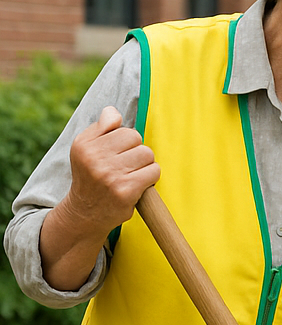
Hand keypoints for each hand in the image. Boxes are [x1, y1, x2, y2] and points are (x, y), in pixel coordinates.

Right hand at [58, 106, 160, 234]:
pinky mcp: (125, 191)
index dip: (126, 141)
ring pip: (148, 155)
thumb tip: (113, 111)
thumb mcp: (86, 148)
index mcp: (85, 144)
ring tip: (131, 175)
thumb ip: (101, 127)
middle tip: (124, 167)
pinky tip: (137, 185)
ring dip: (145, 165)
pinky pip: (154, 172)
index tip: (116, 154)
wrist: (85, 212)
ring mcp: (110, 175)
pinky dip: (151, 178)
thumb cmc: (91, 175)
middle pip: (137, 139)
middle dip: (136, 152)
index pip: (124, 129)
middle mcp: (94, 158)